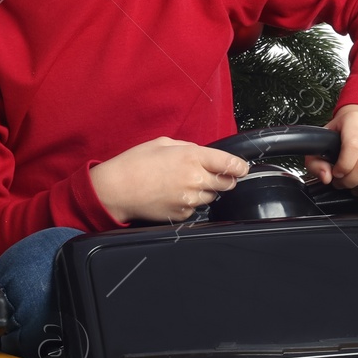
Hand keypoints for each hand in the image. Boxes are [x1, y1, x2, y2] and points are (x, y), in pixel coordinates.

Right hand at [90, 137, 248, 224]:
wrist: (116, 190)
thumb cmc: (135, 164)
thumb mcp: (163, 143)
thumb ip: (189, 147)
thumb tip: (203, 154)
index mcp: (192, 157)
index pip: (230, 164)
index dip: (240, 166)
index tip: (242, 168)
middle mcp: (195, 179)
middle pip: (227, 184)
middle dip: (224, 179)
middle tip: (212, 175)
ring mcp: (190, 200)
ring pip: (212, 197)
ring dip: (205, 191)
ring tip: (183, 184)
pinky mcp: (182, 214)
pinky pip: (196, 209)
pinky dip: (190, 203)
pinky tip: (173, 195)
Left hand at [305, 105, 357, 195]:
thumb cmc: (342, 133)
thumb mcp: (323, 141)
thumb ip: (316, 161)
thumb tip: (326, 177)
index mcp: (355, 119)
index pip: (353, 146)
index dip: (343, 166)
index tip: (336, 173)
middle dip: (350, 181)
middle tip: (342, 183)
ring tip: (352, 185)